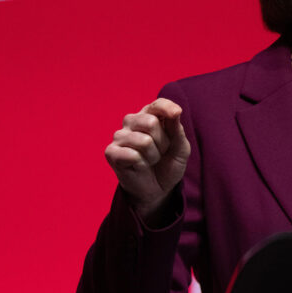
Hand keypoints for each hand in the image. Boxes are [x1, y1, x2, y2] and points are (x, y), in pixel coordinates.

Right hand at [105, 98, 190, 220]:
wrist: (159, 188)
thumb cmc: (168, 163)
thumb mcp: (180, 146)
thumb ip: (177, 128)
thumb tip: (175, 110)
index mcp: (149, 115)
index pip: (157, 104)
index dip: (168, 109)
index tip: (176, 114)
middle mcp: (131, 121)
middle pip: (151, 122)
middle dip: (163, 142)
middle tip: (161, 152)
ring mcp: (119, 136)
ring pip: (144, 141)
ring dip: (154, 156)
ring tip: (151, 160)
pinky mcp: (111, 152)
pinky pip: (133, 155)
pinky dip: (142, 164)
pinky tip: (139, 166)